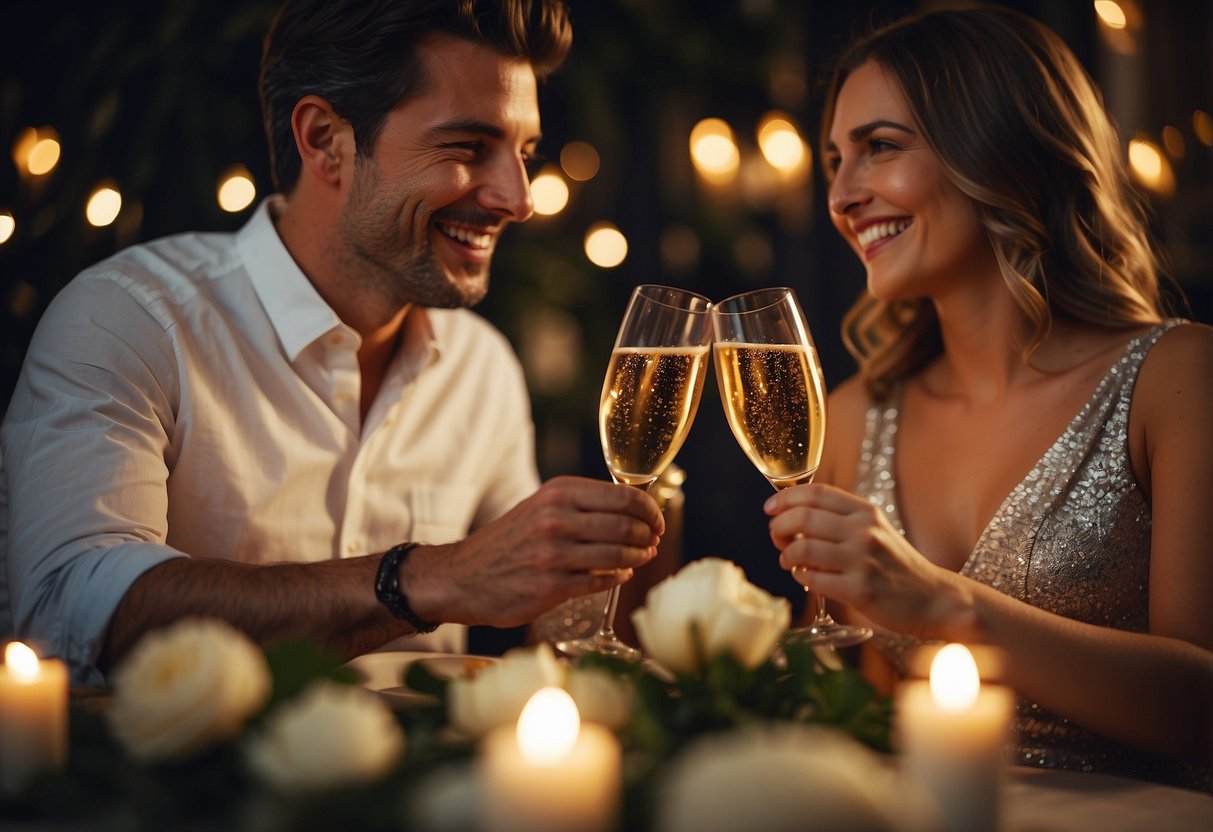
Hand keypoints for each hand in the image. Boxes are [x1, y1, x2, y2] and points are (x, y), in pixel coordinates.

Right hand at [405, 476, 663, 626]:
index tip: (656, 520)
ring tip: (642, 558)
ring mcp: (554, 554)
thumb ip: (581, 505)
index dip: (649, 510)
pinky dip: (618, 577)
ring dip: (638, 558)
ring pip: (618, 554)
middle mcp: (556, 518)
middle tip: (653, 542)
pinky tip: (620, 575)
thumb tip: (633, 508)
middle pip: (627, 524)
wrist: (462, 577)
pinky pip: (600, 581)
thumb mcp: (540, 507)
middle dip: (649, 535)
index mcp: (558, 492)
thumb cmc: (508, 542)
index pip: (624, 496)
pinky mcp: (551, 587)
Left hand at [764, 483, 972, 638]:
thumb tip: (793, 513)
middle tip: (777, 538)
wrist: (933, 598)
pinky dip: (801, 577)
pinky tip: (806, 577)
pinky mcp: (860, 590)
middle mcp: (864, 531)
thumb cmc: (896, 564)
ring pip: (803, 549)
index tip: (770, 509)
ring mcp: (862, 561)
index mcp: (866, 511)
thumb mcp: (875, 529)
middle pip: (802, 518)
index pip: (815, 493)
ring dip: (787, 556)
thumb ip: (842, 518)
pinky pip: (813, 579)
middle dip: (778, 527)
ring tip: (789, 561)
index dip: (785, 498)